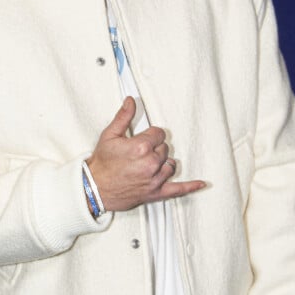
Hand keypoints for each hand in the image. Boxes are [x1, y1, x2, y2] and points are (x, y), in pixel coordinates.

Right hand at [86, 97, 205, 210]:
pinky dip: (190, 186)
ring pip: (171, 165)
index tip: (142, 139)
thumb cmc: (101, 164)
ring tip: (149, 164)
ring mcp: (154, 179)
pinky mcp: (155, 193)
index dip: (150, 135)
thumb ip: (123, 117)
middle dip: (154, 149)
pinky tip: (201, 183)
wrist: (94, 188)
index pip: (159, 134)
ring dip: (163, 163)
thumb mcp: (109, 135)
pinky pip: (177, 190)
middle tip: (139, 153)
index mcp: (140, 147)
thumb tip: (131, 101)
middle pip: (165, 149)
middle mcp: (150, 163)